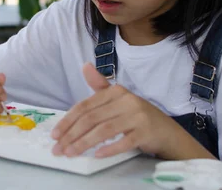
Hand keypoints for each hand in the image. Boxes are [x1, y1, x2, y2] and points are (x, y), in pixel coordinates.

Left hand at [50, 62, 178, 158]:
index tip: (55, 134)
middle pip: (92, 118)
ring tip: (71, 153)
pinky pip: (124, 141)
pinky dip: (110, 148)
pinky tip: (97, 155)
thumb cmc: (137, 116)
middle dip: (72, 135)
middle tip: (59, 149)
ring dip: (85, 143)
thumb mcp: (117, 99)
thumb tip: (84, 66)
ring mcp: (137, 116)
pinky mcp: (146, 131)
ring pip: (105, 130)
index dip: (68, 120)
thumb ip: (99, 85)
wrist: (166, 131)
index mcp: (116, 91)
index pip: (86, 106)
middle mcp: (126, 100)